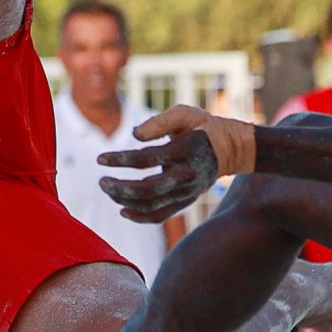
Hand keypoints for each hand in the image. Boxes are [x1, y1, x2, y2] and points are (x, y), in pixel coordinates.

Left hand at [97, 104, 248, 222]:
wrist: (230, 149)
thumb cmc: (202, 127)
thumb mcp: (184, 114)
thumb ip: (158, 122)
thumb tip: (134, 136)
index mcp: (184, 151)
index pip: (147, 159)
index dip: (120, 160)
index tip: (100, 159)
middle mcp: (187, 175)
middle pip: (148, 189)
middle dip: (120, 188)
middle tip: (102, 181)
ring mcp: (187, 191)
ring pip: (152, 205)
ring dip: (125, 201)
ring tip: (108, 189)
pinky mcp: (186, 201)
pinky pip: (161, 216)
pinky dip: (140, 217)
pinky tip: (122, 210)